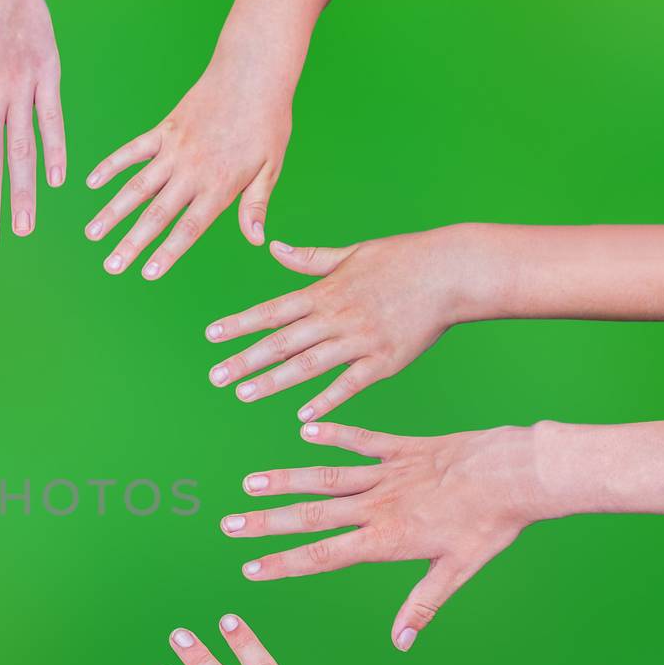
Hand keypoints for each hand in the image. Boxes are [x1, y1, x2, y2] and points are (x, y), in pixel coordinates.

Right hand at [86, 50, 290, 279]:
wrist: (252, 71)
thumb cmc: (267, 121)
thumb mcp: (271, 166)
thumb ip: (256, 204)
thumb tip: (256, 240)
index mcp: (219, 185)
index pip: (189, 227)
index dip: (168, 252)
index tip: (148, 274)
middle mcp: (191, 171)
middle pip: (156, 214)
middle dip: (132, 243)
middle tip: (110, 266)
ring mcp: (173, 150)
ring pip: (137, 186)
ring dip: (112, 211)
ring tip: (92, 233)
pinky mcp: (163, 130)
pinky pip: (132, 151)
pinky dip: (110, 165)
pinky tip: (91, 183)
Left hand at [206, 225, 498, 420]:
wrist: (451, 272)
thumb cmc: (402, 259)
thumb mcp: (351, 253)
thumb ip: (309, 260)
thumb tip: (273, 247)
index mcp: (325, 292)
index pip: (272, 311)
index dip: (240, 324)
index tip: (211, 336)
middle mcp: (336, 317)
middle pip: (281, 342)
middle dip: (245, 359)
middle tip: (215, 377)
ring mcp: (359, 341)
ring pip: (308, 365)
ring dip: (273, 381)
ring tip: (243, 394)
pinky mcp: (384, 361)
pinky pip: (349, 384)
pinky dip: (326, 401)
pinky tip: (303, 416)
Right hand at [227, 422, 543, 649]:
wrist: (517, 473)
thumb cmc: (491, 524)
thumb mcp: (459, 569)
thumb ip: (424, 603)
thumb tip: (401, 642)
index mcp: (387, 539)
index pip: (324, 556)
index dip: (283, 563)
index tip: (250, 568)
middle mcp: (377, 505)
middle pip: (311, 517)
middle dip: (266, 523)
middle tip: (229, 525)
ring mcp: (386, 473)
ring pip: (325, 477)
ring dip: (285, 480)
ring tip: (250, 483)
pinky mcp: (401, 446)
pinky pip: (360, 440)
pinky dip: (333, 434)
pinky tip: (306, 431)